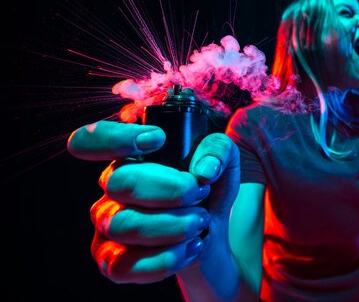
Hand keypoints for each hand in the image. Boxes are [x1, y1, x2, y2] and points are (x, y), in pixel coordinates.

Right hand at [67, 121, 239, 283]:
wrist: (212, 238)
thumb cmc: (209, 193)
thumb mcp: (224, 163)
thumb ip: (218, 149)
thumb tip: (203, 169)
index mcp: (130, 157)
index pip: (91, 140)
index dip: (114, 137)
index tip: (158, 139)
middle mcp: (112, 188)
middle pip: (119, 181)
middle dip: (170, 189)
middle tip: (200, 192)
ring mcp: (107, 224)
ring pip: (123, 224)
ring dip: (173, 225)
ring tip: (201, 221)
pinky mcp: (111, 260)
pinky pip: (122, 264)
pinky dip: (165, 258)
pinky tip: (191, 247)